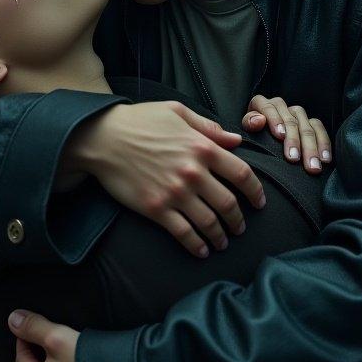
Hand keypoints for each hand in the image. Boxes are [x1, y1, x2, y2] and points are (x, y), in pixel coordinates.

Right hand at [66, 101, 265, 258]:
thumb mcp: (177, 112)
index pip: (242, 175)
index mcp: (202, 147)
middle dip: (239, 220)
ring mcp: (175, 193)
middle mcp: (193, 172)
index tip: (259, 202)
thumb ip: (209, 127)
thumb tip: (235, 140)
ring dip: (221, 236)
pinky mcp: (156, 209)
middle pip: (229, 204)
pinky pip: (183, 233)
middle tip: (240, 228)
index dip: (255, 192)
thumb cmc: (139, 121)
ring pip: (209, 222)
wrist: (102, 138)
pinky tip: (202, 250)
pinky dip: (197, 245)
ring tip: (223, 243)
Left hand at [243, 96, 331, 172]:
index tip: (279, 136)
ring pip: (307, 125)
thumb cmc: (251, 137)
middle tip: (294, 159)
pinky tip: (325, 159)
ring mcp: (297, 113)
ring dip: (311, 147)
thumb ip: (249, 124)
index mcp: (261, 104)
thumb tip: (259, 120)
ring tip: (312, 166)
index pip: (268, 108)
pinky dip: (323, 144)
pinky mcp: (310, 121)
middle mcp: (281, 106)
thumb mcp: (245, 131)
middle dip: (294, 140)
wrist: (260, 143)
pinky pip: (319, 129)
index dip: (274, 120)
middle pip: (291, 120)